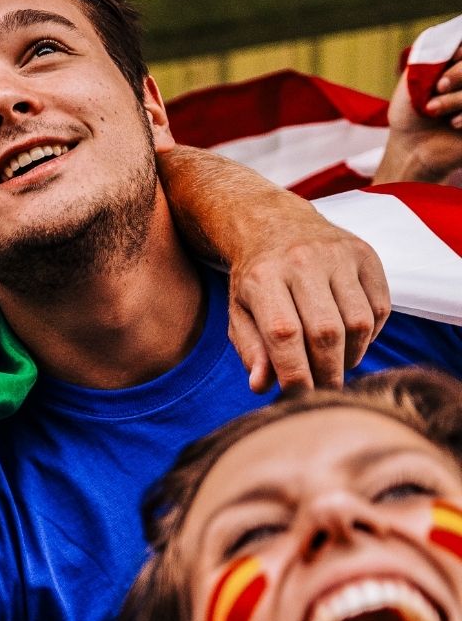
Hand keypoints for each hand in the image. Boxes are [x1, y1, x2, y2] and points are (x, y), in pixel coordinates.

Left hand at [223, 205, 388, 392]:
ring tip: (335, 366)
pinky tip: (351, 342)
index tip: (297, 396)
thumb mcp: (240, 312)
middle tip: (323, 391)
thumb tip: (261, 387)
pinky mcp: (365, 254)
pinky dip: (369, 335)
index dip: (294, 373)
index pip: (284, 334)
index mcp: (262, 278)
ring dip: (351, 356)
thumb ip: (251, 350)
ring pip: (358, 321)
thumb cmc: (254, 279)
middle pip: (325, 332)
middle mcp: (302, 261)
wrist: (274, 224)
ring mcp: (338, 254)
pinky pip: (380, 307)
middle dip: (326, 371)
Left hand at [375, 51, 461, 185]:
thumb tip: (453, 34)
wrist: (411, 149)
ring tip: (433, 110)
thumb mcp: (414, 78)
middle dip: (459, 74)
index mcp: (461, 65)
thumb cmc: (410, 113)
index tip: (449, 60)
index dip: (461, 55)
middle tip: (438, 88)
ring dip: (458, 98)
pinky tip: (455, 123)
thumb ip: (432, 53)